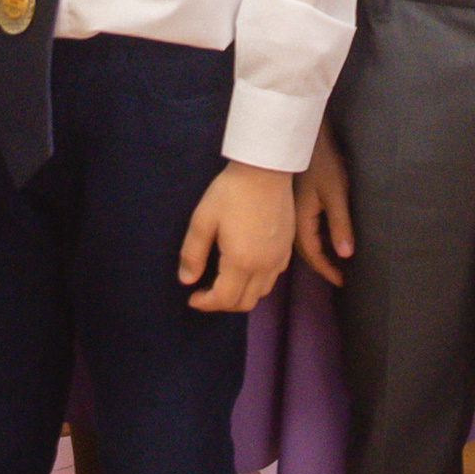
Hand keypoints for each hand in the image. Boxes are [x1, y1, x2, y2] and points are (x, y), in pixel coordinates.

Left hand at [179, 160, 293, 313]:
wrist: (265, 169)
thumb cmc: (231, 192)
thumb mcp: (203, 219)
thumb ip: (192, 253)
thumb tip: (186, 280)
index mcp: (241, 262)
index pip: (224, 299)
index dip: (206, 304)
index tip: (192, 297)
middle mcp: (264, 266)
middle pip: (245, 303)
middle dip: (222, 304)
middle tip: (205, 292)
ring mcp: (279, 258)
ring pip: (261, 293)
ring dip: (241, 295)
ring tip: (224, 282)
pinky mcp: (288, 248)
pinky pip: (272, 278)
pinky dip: (257, 283)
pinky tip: (245, 268)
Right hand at [294, 124, 354, 286]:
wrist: (302, 136)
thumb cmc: (322, 162)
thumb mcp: (335, 193)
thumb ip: (340, 224)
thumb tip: (345, 255)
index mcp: (301, 221)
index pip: (314, 255)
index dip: (328, 270)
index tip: (342, 282)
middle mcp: (291, 219)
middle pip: (305, 251)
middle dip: (321, 265)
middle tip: (339, 276)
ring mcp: (291, 211)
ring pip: (303, 240)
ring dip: (317, 252)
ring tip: (332, 261)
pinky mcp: (294, 202)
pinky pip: (302, 229)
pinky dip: (314, 238)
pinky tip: (323, 237)